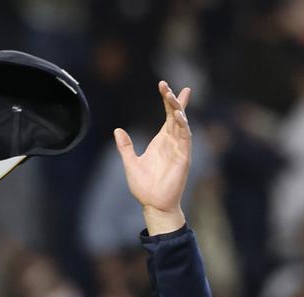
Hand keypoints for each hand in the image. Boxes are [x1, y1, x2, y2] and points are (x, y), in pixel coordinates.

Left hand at [114, 80, 191, 235]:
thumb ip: (125, 147)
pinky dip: (183, 126)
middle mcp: (172, 142)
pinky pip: (185, 138)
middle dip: (173, 99)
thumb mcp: (130, 163)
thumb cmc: (144, 188)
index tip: (164, 85)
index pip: (167, 115)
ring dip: (178, 109)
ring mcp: (179, 149)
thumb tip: (118, 130)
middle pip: (176, 115)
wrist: (153, 205)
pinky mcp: (184, 158)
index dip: (168, 100)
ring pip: (182, 124)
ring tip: (172, 96)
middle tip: (166, 86)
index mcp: (161, 141)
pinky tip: (179, 116)